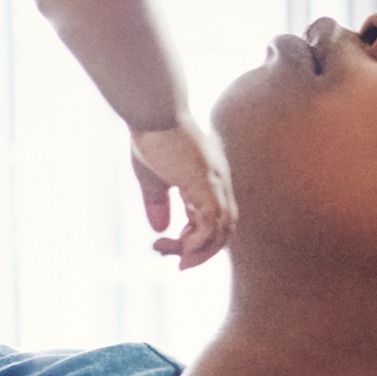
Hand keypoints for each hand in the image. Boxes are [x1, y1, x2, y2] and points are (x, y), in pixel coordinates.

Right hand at [132, 123, 234, 267]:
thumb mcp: (154, 178)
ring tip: (174, 260)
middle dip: (202, 252)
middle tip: (178, 265)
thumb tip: (160, 228)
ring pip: (221, 229)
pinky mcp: (206, 182)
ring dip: (199, 250)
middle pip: (224, 229)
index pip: (216, 220)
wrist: (154, 110)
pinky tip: (176, 243)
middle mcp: (219, 184)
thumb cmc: (152, 136)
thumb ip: (159, 203)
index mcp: (210, 181)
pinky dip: (198, 238)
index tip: (172, 248)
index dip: (199, 240)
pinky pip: (211, 221)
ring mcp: (215, 182)